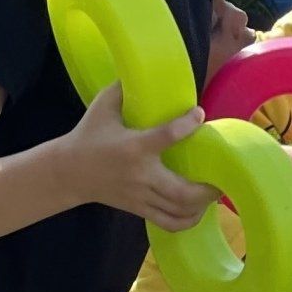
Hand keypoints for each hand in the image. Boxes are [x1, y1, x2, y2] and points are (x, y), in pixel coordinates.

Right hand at [66, 83, 218, 231]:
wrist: (67, 172)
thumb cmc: (88, 136)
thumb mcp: (102, 107)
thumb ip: (122, 88)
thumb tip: (142, 68)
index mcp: (134, 147)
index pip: (167, 136)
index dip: (188, 124)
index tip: (199, 114)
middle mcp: (141, 175)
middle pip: (182, 191)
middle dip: (208, 188)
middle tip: (223, 175)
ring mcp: (140, 196)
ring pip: (179, 210)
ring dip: (202, 205)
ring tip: (215, 192)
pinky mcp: (138, 209)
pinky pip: (168, 223)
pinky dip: (187, 221)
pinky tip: (198, 210)